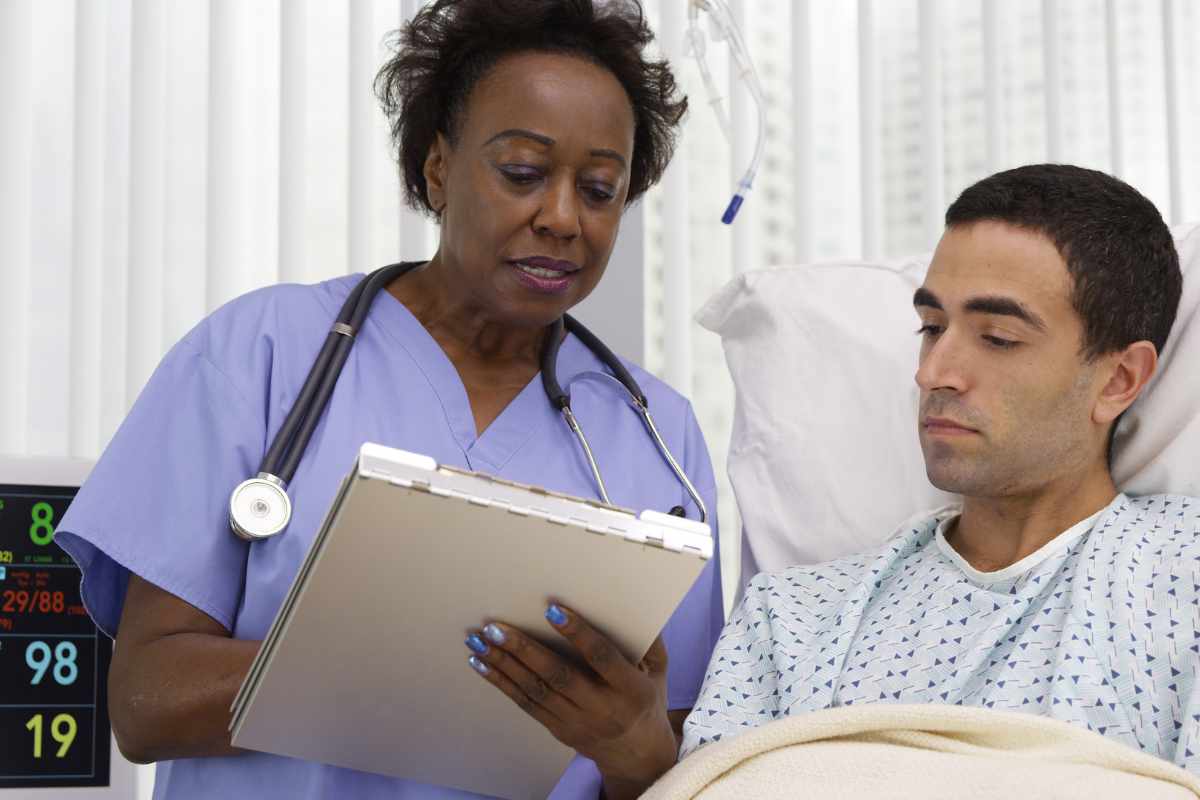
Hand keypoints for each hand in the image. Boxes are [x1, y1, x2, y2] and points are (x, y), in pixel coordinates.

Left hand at [465, 604, 677, 797]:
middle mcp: (601, 708)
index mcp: (630, 689)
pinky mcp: (558, 730)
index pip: (602, 658)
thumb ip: (650, 642)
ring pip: (535, 691)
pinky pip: (526, 705)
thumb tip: (634, 604)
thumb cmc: (646, 700)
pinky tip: (482, 664)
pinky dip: (502, 683)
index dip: (578, 634)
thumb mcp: (658, 672)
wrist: (638, 755)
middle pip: (558, 677)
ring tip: (480, 641)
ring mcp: (577, 722)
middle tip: (496, 628)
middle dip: (524, 650)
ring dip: (504, 665)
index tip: (552, 611)